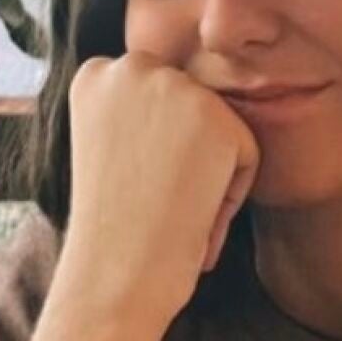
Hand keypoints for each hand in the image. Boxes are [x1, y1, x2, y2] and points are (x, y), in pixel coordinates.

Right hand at [50, 52, 260, 332]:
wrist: (112, 274)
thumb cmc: (111, 227)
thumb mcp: (107, 146)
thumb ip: (137, 112)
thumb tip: (188, 108)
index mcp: (95, 73)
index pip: (157, 97)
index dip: (152, 149)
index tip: (132, 183)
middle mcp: (131, 67)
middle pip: (192, 106)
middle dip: (185, 154)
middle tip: (153, 200)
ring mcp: (174, 87)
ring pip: (221, 129)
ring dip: (207, 174)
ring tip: (169, 209)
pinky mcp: (214, 116)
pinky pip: (246, 154)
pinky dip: (229, 194)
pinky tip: (192, 214)